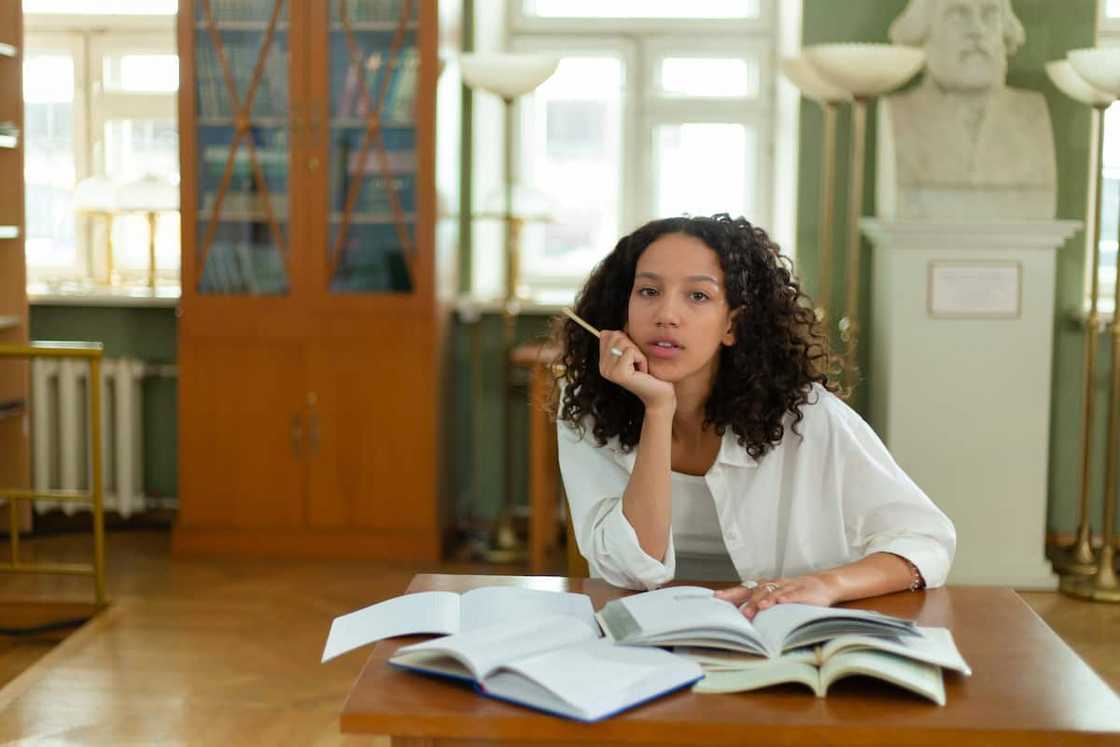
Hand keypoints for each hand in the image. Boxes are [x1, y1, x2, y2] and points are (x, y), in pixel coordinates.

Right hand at [599, 330, 675, 411]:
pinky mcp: (619, 374)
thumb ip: (619, 341)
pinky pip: (631, 352)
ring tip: (640, 367)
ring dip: (638, 353)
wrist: (659, 394)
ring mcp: (609, 372)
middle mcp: (603, 367)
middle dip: (632, 345)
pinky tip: (642, 371)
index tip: (632, 356)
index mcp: (603, 362)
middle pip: (615, 336)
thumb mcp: (633, 353)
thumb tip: (604, 331)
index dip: (625, 340)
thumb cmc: (650, 372)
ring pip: (624, 343)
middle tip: (637, 362)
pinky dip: (641, 359)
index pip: (607, 334)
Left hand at [713, 574, 839, 619]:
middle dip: (746, 600)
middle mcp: (775, 585)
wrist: (823, 584)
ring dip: (764, 600)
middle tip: (736, 611)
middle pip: (757, 590)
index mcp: (766, 587)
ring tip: (756, 609)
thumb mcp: (776, 597)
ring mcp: (789, 587)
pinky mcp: (804, 592)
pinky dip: (786, 597)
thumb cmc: (794, 593)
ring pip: (774, 592)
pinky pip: (794, 594)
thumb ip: (759, 604)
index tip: (715, 597)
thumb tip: (739, 618)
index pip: (745, 588)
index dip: (731, 592)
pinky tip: (780, 602)